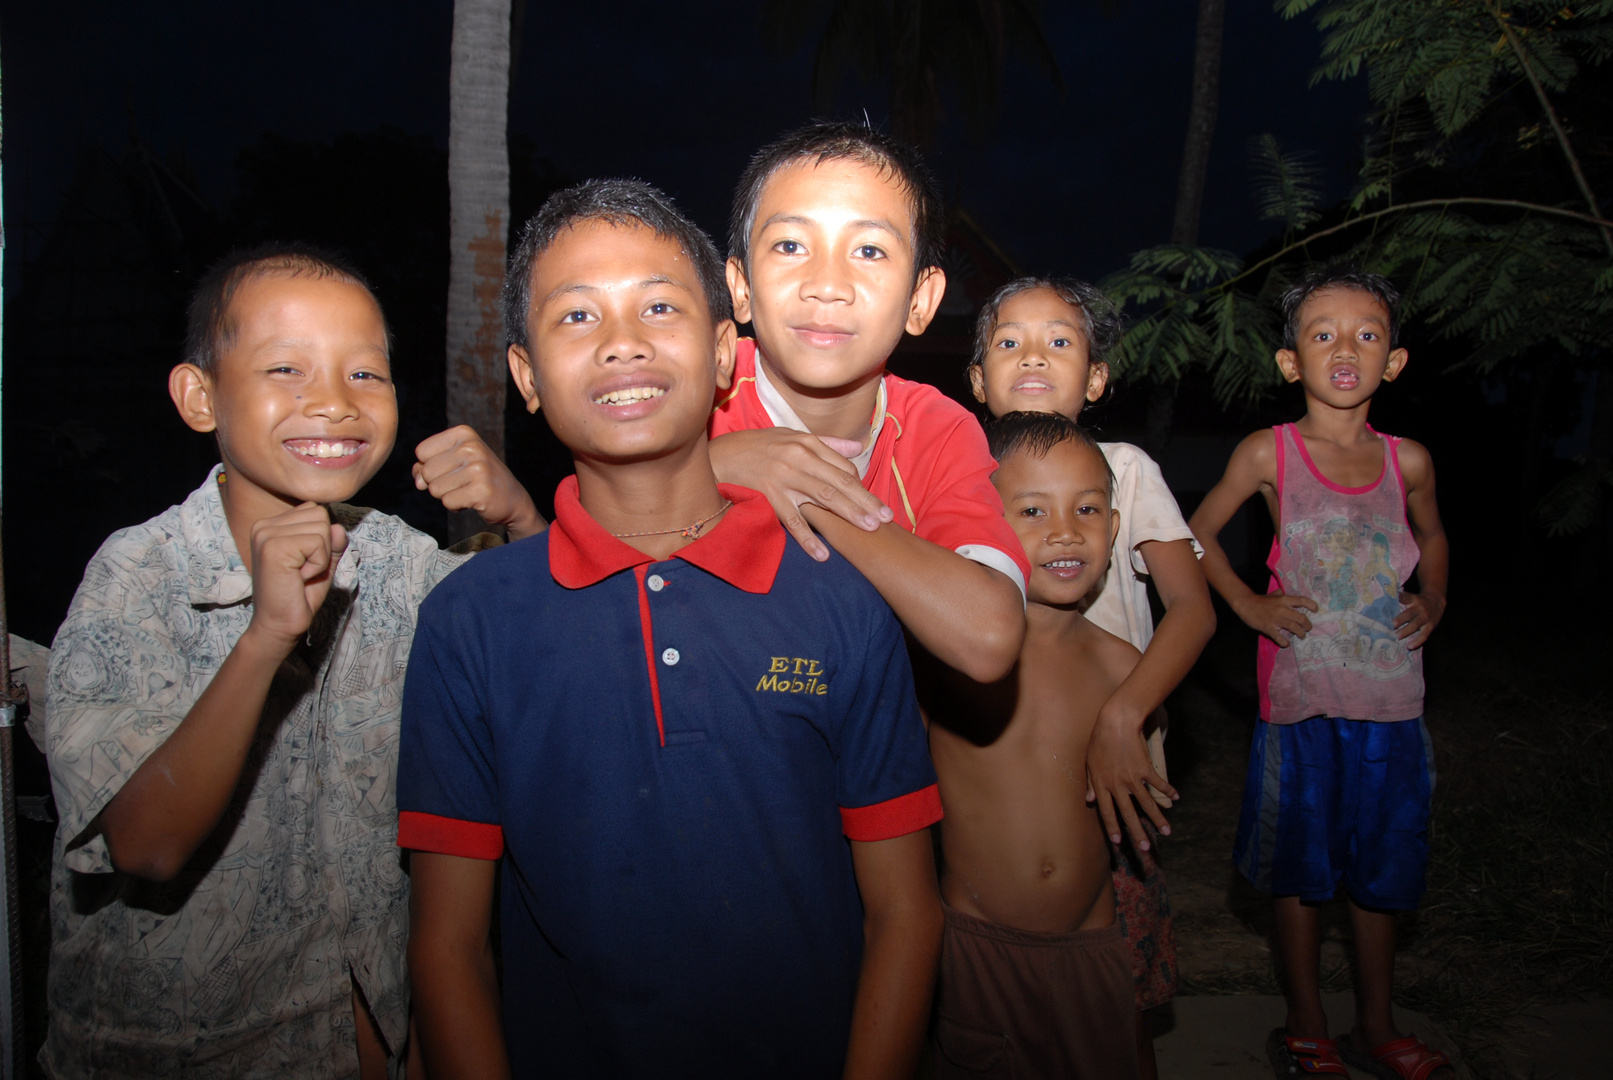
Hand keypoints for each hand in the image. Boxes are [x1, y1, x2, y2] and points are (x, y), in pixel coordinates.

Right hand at [246, 503, 346, 648]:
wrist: (280, 624)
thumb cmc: (299, 595)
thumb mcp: (323, 562)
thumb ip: (332, 541)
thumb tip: (339, 527)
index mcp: (271, 524)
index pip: (315, 509)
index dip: (322, 538)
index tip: (305, 562)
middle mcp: (264, 525)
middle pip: (320, 513)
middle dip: (324, 545)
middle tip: (303, 570)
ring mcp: (266, 534)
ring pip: (322, 527)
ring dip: (321, 556)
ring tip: (301, 574)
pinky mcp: (273, 546)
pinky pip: (318, 542)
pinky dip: (319, 564)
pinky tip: (300, 577)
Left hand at [415, 426, 543, 539]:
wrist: (512, 499)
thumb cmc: (478, 478)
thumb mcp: (453, 462)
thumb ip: (427, 466)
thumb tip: (418, 482)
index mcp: (464, 433)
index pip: (422, 451)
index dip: (429, 465)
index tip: (451, 468)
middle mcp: (471, 447)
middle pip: (426, 471)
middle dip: (438, 483)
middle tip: (461, 482)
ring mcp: (478, 468)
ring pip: (435, 489)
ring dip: (447, 495)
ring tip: (467, 490)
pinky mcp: (481, 490)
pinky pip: (448, 502)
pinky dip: (456, 506)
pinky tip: (472, 500)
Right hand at [707, 428, 892, 560]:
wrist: (720, 456)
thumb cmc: (759, 446)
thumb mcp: (792, 436)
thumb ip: (828, 444)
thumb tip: (859, 448)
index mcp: (807, 444)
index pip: (842, 467)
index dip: (861, 485)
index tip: (876, 503)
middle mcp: (799, 460)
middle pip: (839, 482)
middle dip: (865, 500)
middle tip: (886, 518)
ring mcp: (784, 479)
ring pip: (823, 498)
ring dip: (848, 513)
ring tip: (869, 528)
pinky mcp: (769, 497)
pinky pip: (792, 521)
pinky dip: (808, 538)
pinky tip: (824, 554)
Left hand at [1086, 705, 1176, 847]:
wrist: (1116, 723)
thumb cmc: (1099, 741)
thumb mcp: (1089, 762)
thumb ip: (1090, 783)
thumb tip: (1089, 799)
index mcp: (1101, 785)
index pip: (1107, 812)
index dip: (1113, 827)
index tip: (1119, 842)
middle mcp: (1117, 785)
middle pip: (1128, 814)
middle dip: (1138, 832)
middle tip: (1146, 848)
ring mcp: (1132, 778)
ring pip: (1146, 803)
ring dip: (1158, 819)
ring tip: (1166, 831)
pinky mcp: (1145, 769)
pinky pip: (1158, 784)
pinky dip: (1168, 790)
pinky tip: (1176, 798)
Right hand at [1232, 591, 1318, 646]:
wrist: (1245, 604)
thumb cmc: (1259, 600)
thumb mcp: (1272, 595)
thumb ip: (1279, 594)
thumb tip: (1283, 591)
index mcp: (1284, 600)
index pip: (1302, 600)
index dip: (1311, 605)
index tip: (1316, 610)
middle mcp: (1282, 609)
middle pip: (1301, 618)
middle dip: (1307, 625)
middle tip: (1307, 628)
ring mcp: (1276, 619)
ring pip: (1294, 628)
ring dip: (1300, 633)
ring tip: (1301, 636)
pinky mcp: (1268, 627)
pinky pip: (1279, 637)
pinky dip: (1284, 642)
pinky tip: (1286, 643)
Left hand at [1393, 590, 1444, 648]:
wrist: (1436, 601)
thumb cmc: (1417, 601)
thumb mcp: (1411, 597)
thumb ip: (1400, 601)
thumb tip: (1381, 604)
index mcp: (1413, 599)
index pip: (1405, 597)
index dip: (1398, 599)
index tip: (1389, 601)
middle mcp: (1419, 608)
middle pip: (1409, 614)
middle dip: (1400, 619)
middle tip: (1392, 625)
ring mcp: (1425, 617)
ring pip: (1415, 625)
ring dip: (1406, 631)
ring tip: (1397, 637)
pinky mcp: (1431, 626)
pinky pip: (1424, 635)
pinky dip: (1417, 642)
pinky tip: (1410, 646)